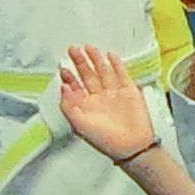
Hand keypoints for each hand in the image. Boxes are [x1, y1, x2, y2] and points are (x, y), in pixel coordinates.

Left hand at [59, 45, 155, 162]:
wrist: (131, 146)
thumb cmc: (106, 140)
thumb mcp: (79, 125)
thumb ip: (68, 106)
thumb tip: (63, 88)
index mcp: (86, 106)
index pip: (75, 87)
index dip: (69, 77)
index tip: (63, 68)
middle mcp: (99, 98)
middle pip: (88, 75)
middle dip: (80, 62)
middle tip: (73, 50)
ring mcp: (114, 93)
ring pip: (103, 72)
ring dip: (96, 59)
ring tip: (89, 48)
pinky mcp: (129, 91)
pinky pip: (122, 74)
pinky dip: (116, 65)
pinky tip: (110, 56)